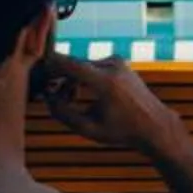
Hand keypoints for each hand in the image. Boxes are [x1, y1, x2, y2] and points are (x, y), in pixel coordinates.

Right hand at [33, 52, 181, 152]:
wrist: (154, 125)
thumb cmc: (122, 131)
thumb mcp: (88, 128)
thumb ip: (63, 113)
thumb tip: (46, 97)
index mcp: (105, 82)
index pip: (68, 64)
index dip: (49, 67)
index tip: (37, 75)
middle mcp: (112, 66)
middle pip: (73, 65)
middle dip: (60, 79)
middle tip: (53, 97)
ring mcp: (117, 62)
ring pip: (82, 66)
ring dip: (72, 80)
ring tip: (71, 100)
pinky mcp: (119, 63)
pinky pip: (93, 65)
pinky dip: (84, 77)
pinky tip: (83, 94)